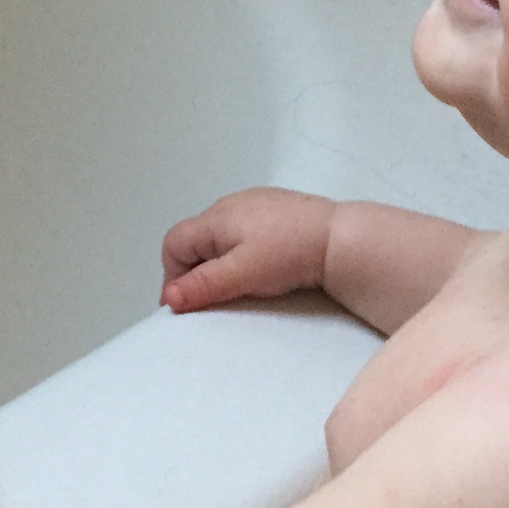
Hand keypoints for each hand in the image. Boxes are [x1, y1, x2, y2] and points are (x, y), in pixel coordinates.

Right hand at [159, 188, 335, 312]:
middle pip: (195, 239)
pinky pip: (244, 231)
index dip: (173, 275)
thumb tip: (167, 299)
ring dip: (218, 261)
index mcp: (215, 217)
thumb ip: (202, 286)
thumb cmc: (287, 254)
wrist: (341, 238)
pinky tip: (264, 265)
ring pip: (220, 236)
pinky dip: (241, 251)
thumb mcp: (241, 274)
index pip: (174, 244)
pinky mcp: (276, 210)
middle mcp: (229, 204)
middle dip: (195, 270)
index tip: (187, 303)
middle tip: (212, 297)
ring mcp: (254, 203)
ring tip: (240, 283)